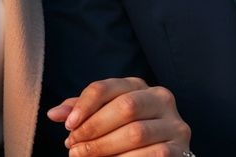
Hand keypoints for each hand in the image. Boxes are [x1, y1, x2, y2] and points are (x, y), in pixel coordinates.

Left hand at [46, 76, 190, 156]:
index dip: (84, 105)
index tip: (67, 126)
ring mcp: (175, 124)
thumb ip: (81, 114)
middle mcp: (161, 98)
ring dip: (105, 148)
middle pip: (125, 107)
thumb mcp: (103, 120)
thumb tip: (54, 113)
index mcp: (138, 85)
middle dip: (94, 128)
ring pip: (136, 133)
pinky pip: (152, 155)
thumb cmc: (123, 138)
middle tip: (73, 147)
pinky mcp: (181, 150)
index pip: (107, 87)